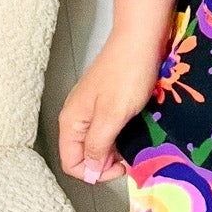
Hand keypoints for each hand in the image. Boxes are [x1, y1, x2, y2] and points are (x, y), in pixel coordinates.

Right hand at [58, 34, 163, 184]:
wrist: (140, 39)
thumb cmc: (127, 74)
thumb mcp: (111, 116)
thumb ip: (98, 145)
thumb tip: (90, 171)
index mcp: (71, 121)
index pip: (71, 162)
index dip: (94, 172)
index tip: (119, 167)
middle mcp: (77, 116)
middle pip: (84, 154)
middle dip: (105, 162)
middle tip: (130, 158)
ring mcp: (92, 108)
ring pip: (98, 142)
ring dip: (114, 150)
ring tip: (135, 145)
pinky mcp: (106, 101)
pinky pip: (108, 128)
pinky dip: (120, 135)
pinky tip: (135, 131)